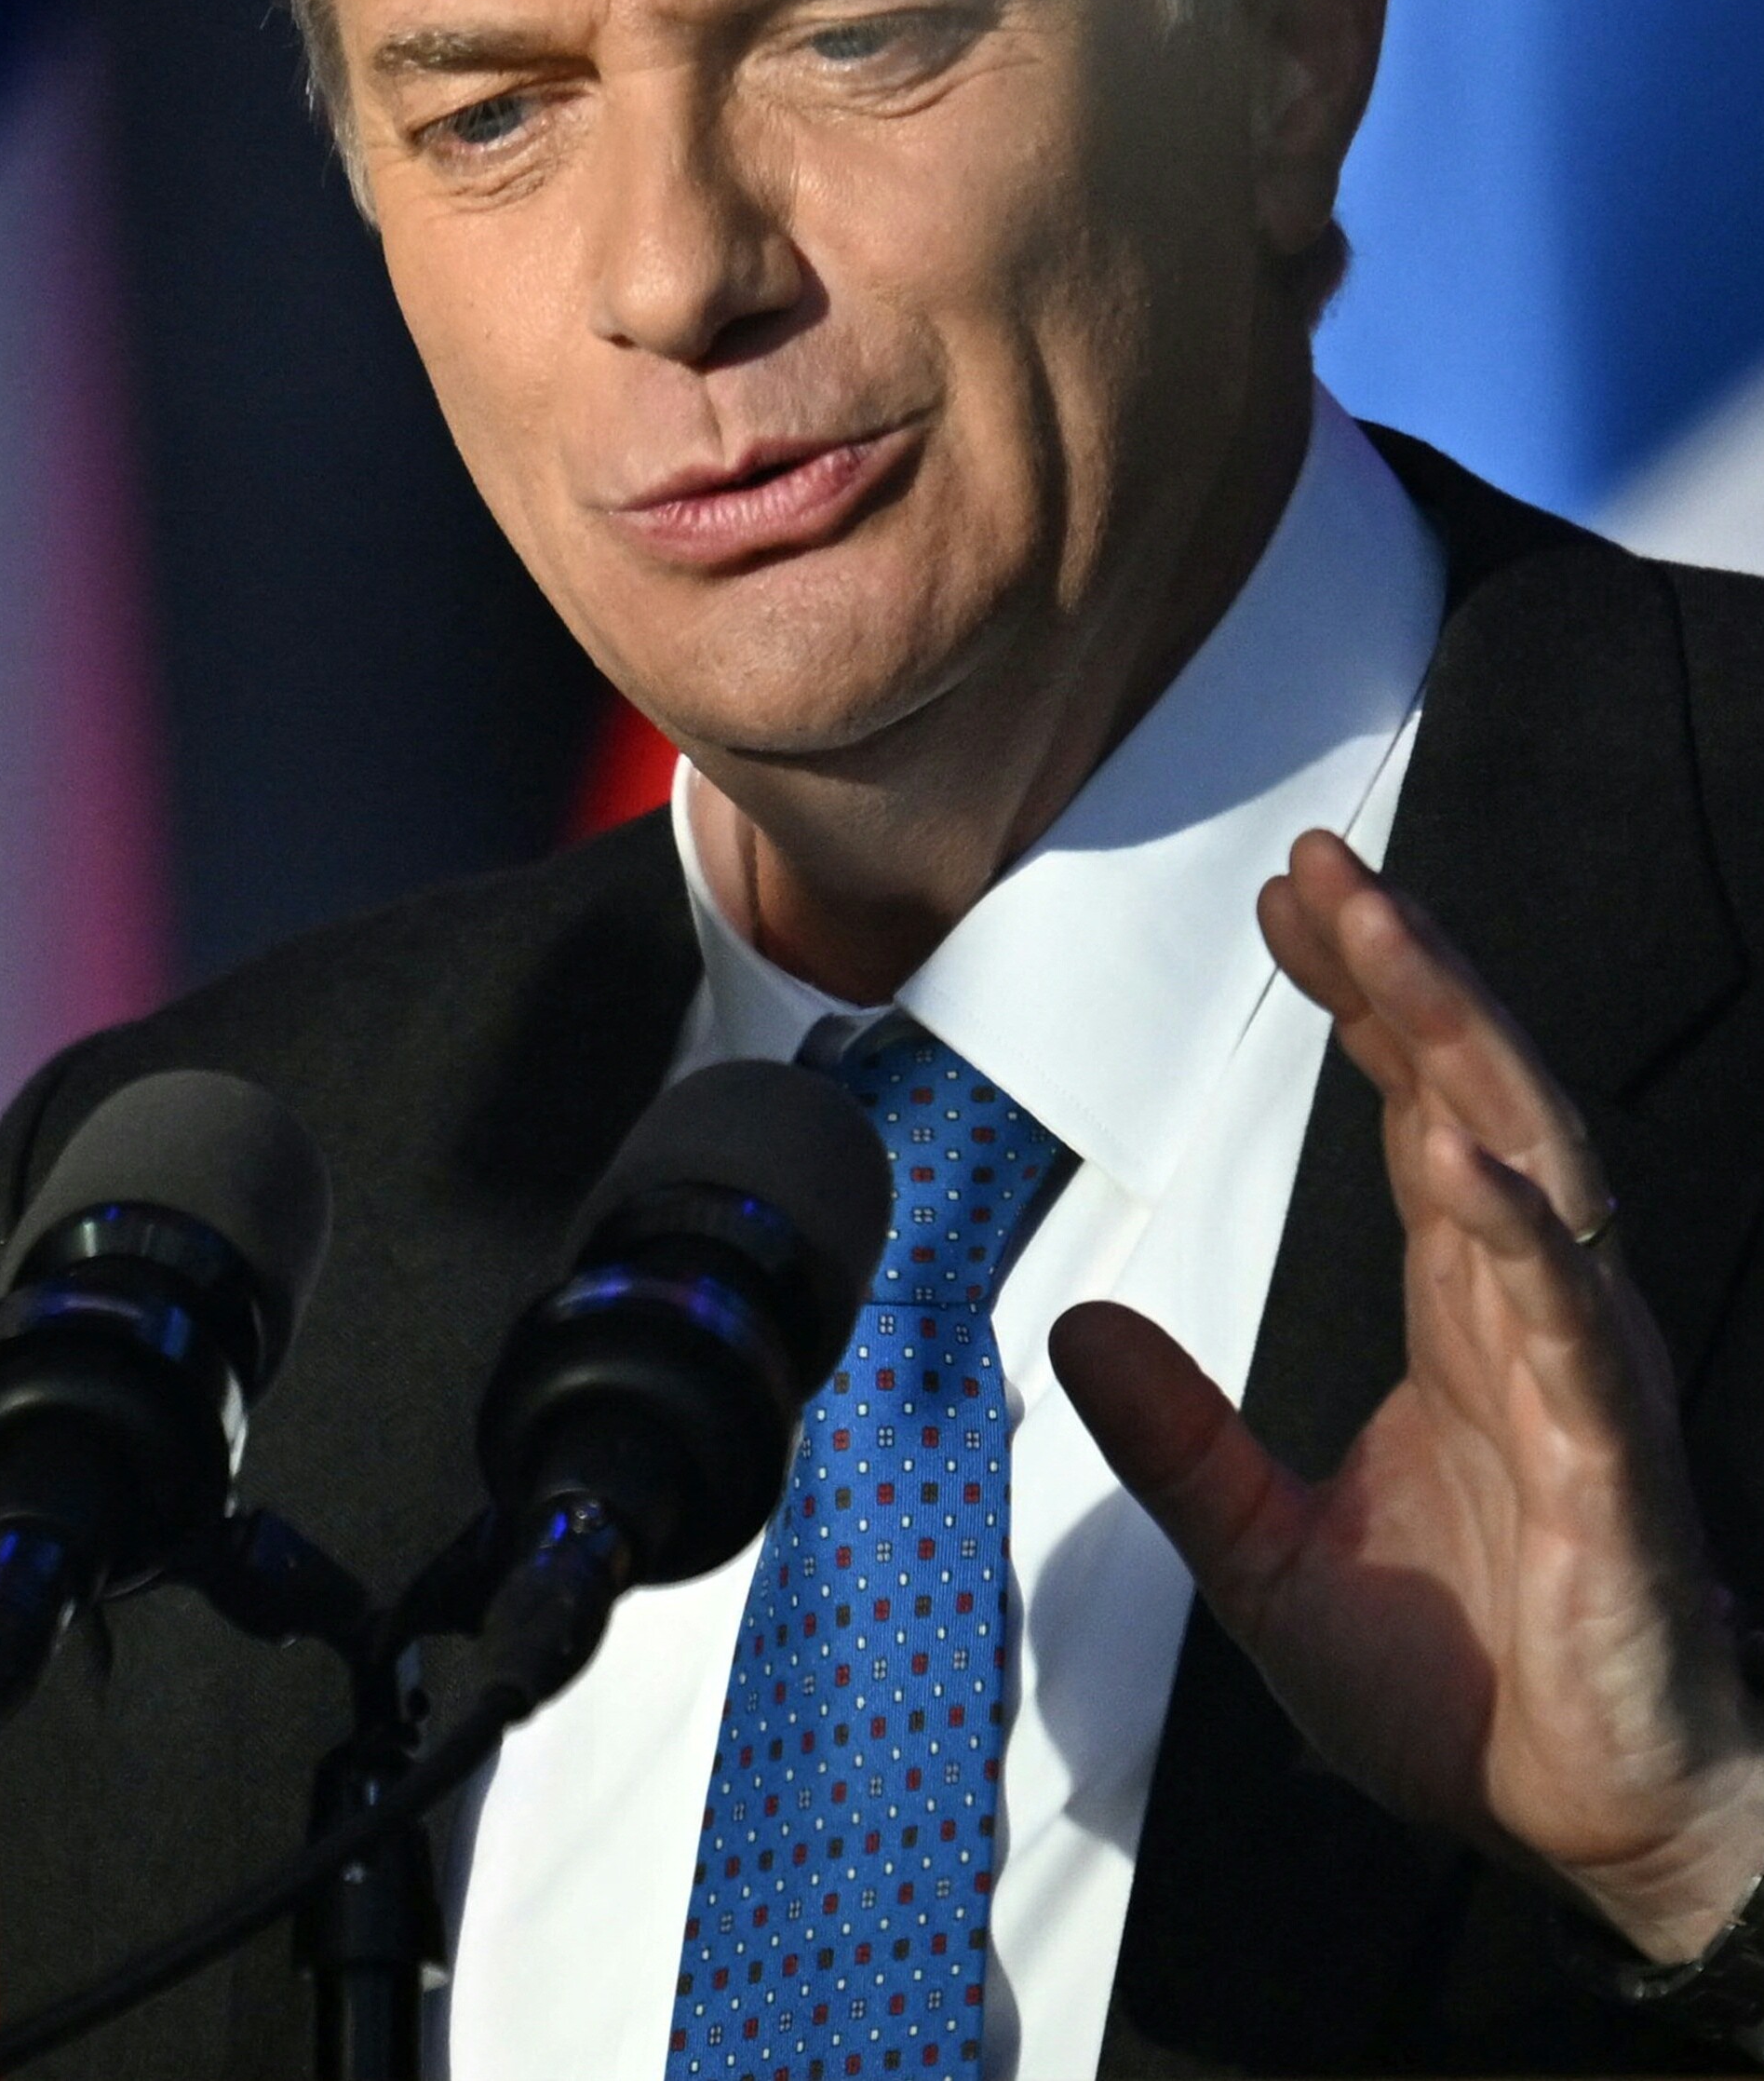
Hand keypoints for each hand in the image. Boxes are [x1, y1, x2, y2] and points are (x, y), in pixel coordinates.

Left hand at [1049, 830, 1763, 1965]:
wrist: (1592, 1827)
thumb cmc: (1472, 1691)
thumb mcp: (1266, 1555)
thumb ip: (1179, 1441)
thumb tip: (1075, 1328)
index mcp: (1464, 1324)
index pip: (1415, 1116)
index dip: (1366, 1002)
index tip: (1293, 900)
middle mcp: (1533, 1324)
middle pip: (1474, 1102)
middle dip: (1407, 975)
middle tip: (1327, 862)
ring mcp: (1583, 1386)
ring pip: (1532, 1171)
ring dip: (1460, 1049)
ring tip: (1390, 939)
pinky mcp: (1613, 1475)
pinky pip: (1571, 1335)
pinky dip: (1525, 1242)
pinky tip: (1471, 1166)